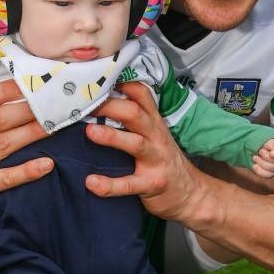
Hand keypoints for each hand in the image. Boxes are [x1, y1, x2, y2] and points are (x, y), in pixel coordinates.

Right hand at [0, 79, 52, 222]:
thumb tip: (21, 83)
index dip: (7, 89)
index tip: (32, 82)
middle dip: (27, 109)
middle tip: (52, 102)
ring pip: (4, 144)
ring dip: (32, 132)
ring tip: (55, 124)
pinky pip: (7, 178)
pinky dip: (28, 170)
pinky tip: (48, 163)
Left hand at [84, 81, 207, 221]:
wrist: (191, 194)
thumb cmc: (163, 161)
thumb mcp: (154, 135)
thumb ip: (134, 121)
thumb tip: (99, 103)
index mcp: (153, 122)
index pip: (140, 94)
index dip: (120, 83)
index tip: (96, 79)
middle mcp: (156, 137)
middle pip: (134, 113)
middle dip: (109, 105)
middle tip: (83, 104)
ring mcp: (156, 160)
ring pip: (135, 143)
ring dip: (112, 136)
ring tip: (90, 132)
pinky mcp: (152, 184)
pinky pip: (130, 184)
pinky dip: (109, 185)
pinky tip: (91, 183)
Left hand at [251, 136, 273, 178]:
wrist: (251, 146)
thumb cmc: (259, 140)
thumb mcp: (263, 137)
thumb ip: (269, 142)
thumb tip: (271, 147)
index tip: (270, 154)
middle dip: (266, 157)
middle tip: (259, 151)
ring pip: (273, 168)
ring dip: (262, 163)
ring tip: (254, 157)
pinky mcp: (270, 171)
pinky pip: (268, 175)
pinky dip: (260, 171)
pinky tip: (254, 165)